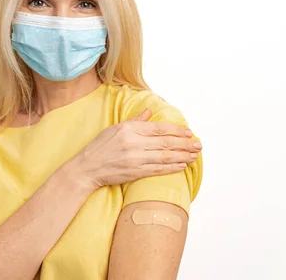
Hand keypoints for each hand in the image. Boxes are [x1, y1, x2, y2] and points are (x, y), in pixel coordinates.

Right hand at [68, 108, 200, 191]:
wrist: (87, 168)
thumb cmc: (99, 147)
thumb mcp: (115, 128)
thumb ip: (135, 121)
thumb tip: (150, 111)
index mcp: (129, 129)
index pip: (159, 128)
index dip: (176, 130)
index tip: (188, 132)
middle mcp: (133, 143)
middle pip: (165, 143)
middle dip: (185, 144)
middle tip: (198, 144)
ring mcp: (135, 158)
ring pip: (165, 156)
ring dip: (183, 156)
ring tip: (194, 155)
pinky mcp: (135, 172)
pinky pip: (158, 169)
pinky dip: (172, 167)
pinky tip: (182, 165)